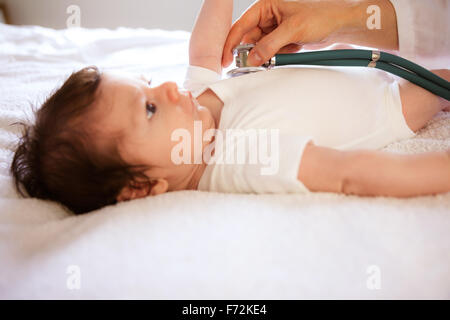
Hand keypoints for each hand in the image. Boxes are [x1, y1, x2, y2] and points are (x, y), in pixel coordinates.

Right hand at [222, 0, 350, 66]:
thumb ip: (269, 45)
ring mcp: (275, 30)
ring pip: (259, 48)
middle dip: (251, 52)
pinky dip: (275, 57)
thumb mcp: (292, 30)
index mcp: (266, 6)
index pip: (242, 25)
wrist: (341, 25)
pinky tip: (289, 53)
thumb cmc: (321, 16)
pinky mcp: (282, 40)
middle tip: (251, 65)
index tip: (226, 58)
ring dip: (265, 56)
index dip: (232, 42)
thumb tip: (252, 58)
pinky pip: (271, 52)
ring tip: (279, 55)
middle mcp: (268, 17)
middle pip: (249, 39)